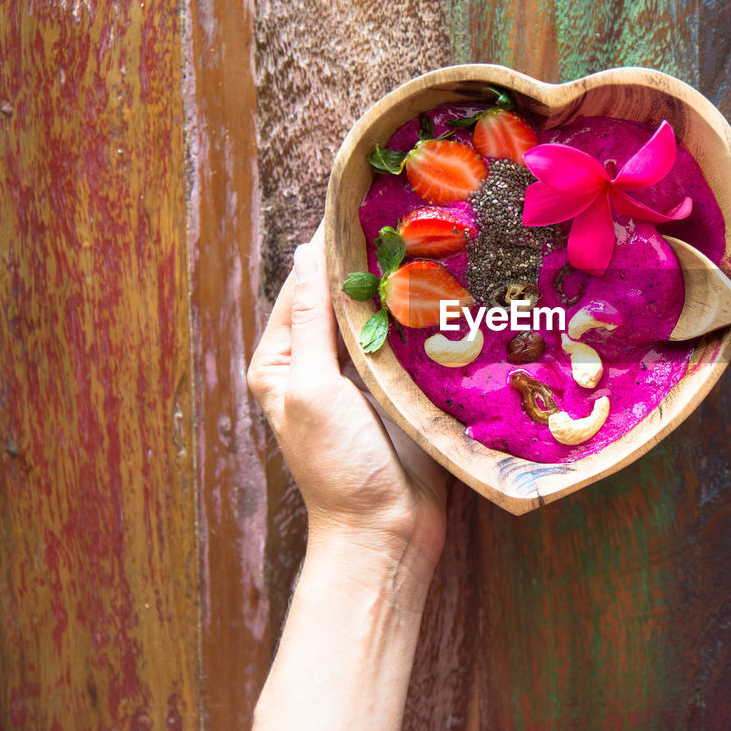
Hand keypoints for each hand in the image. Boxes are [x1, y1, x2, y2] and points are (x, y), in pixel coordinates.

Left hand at [247, 225, 446, 568]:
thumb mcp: (314, 390)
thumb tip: (308, 253)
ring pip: (377, 315)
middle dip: (368, 261)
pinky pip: (407, 340)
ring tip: (430, 238)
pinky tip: (448, 288)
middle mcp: (319, 362)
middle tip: (405, 212)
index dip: (328, 246)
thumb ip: (311, 323)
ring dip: (399, 285)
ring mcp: (362, 374)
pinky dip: (421, 315)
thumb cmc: (339, 465)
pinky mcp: (400, 387)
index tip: (359, 200)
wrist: (387, 530)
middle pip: (341, 296)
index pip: (303, 286)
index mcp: (282, 360)